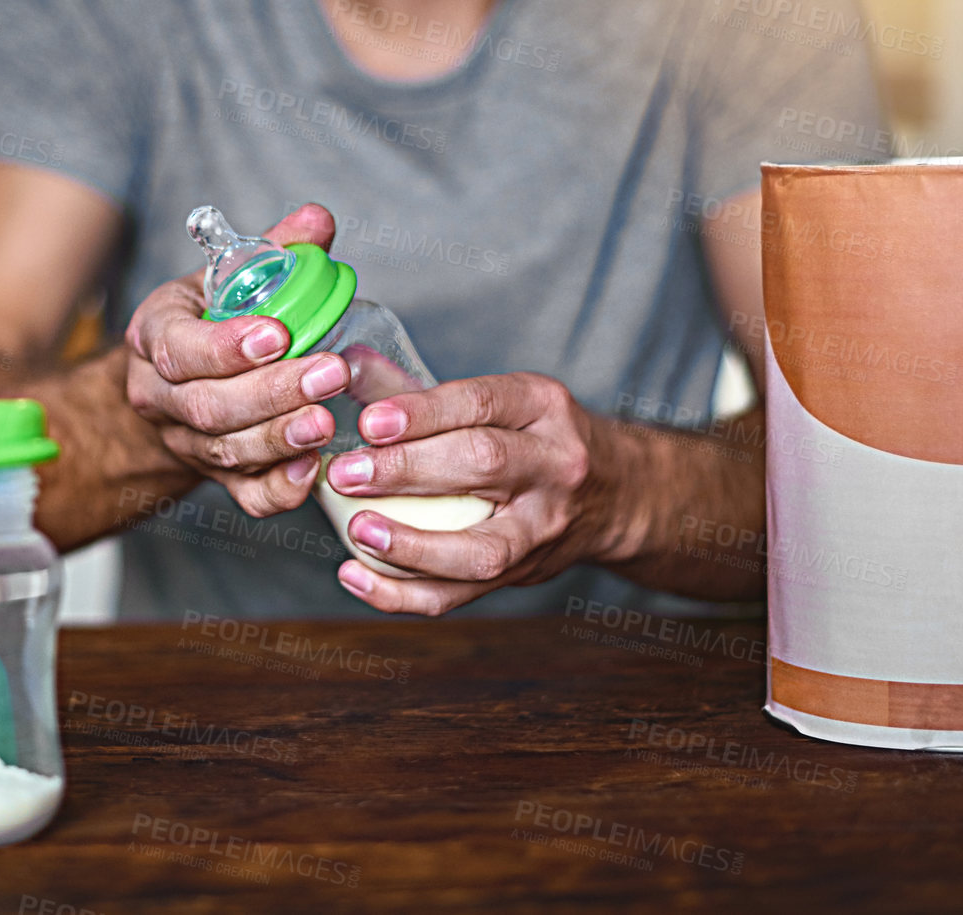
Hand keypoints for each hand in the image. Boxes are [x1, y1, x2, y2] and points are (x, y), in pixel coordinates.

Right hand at [125, 204, 350, 516]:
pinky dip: (280, 489)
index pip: (180, 348)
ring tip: (327, 421)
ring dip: (281, 438)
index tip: (277, 335)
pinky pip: (245, 497)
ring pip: (227, 451)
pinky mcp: (217, 479)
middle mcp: (162, 396)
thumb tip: (318, 221)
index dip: (227, 347)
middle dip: (272, 393)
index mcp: (155, 337)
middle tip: (329, 374)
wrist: (175, 390)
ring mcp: (187, 442)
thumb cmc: (206, 324)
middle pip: (209, 405)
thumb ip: (272, 251)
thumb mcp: (225, 279)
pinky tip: (314, 470)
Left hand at [325, 372, 618, 614]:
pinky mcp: (522, 573)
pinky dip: (403, 594)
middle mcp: (553, 466)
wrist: (616, 496)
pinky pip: (460, 595)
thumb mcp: (507, 400)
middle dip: (406, 471)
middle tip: (347, 473)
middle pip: (482, 465)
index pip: (480, 404)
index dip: (423, 413)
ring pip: (480, 548)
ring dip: (411, 546)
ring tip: (358, 531)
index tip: (370, 423)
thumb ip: (427, 392)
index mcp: (542, 408)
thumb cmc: (538, 439)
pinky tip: (357, 577)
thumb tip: (347, 367)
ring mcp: (541, 528)